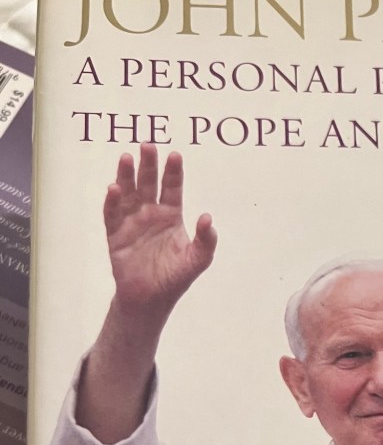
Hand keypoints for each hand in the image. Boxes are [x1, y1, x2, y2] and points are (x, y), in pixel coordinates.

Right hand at [103, 143, 216, 321]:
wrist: (150, 300)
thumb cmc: (175, 278)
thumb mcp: (197, 261)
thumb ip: (206, 241)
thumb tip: (208, 218)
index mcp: (171, 215)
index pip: (172, 188)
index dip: (173, 172)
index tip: (175, 155)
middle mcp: (150, 213)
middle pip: (149, 183)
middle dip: (148, 164)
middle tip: (148, 145)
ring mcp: (131, 222)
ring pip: (128, 193)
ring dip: (126, 176)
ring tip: (126, 157)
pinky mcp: (115, 234)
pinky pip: (112, 214)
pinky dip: (112, 201)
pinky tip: (114, 188)